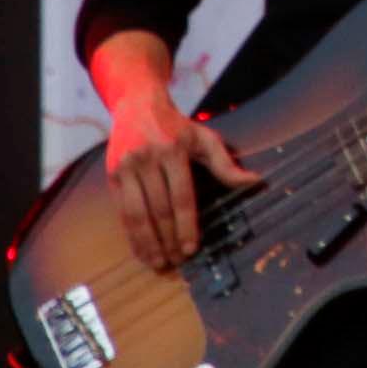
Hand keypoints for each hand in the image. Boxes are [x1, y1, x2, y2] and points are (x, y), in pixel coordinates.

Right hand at [102, 84, 257, 270]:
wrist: (138, 105)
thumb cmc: (177, 127)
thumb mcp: (205, 138)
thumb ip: (226, 164)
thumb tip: (255, 182)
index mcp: (173, 149)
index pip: (181, 196)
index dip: (186, 226)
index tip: (192, 248)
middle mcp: (147, 158)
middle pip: (159, 209)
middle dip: (168, 239)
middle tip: (177, 261)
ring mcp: (126, 167)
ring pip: (137, 215)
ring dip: (148, 243)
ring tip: (159, 262)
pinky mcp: (111, 176)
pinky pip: (122, 212)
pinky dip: (131, 236)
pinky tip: (141, 251)